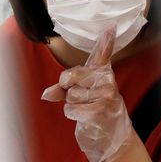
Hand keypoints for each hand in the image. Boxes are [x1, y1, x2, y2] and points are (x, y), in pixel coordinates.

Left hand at [41, 26, 132, 161]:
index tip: (110, 26)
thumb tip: (47, 94)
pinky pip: (70, 108)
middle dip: (68, 88)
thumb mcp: (83, 92)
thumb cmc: (95, 109)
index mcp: (103, 72)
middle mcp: (107, 80)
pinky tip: (86, 116)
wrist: (113, 134)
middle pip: (71, 76)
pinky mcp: (99, 109)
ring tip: (87, 107)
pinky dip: (72, 113)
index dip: (106, 40)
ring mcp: (104, 94)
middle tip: (81, 96)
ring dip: (72, 104)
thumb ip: (66, 86)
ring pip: (70, 95)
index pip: (104, 53)